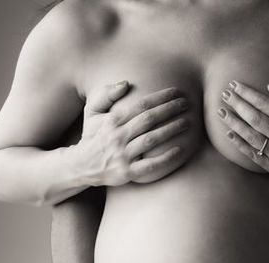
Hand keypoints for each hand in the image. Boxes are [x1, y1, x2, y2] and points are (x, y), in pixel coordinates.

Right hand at [74, 82, 190, 185]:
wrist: (81, 165)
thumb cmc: (92, 136)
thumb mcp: (92, 112)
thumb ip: (105, 94)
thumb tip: (126, 83)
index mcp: (111, 121)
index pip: (140, 105)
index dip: (160, 97)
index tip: (177, 92)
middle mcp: (117, 137)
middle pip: (148, 120)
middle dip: (170, 110)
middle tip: (187, 104)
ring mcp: (122, 156)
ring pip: (151, 140)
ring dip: (170, 130)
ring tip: (187, 123)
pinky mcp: (127, 173)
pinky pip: (150, 166)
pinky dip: (165, 158)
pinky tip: (180, 150)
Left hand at [218, 80, 268, 176]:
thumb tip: (268, 87)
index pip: (264, 104)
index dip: (247, 93)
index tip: (234, 85)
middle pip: (255, 119)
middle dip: (238, 105)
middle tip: (225, 95)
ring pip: (251, 136)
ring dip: (234, 123)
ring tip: (221, 112)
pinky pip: (253, 154)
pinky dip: (239, 144)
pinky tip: (229, 133)